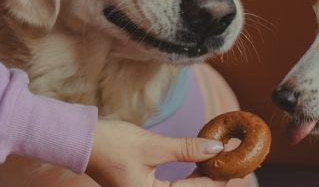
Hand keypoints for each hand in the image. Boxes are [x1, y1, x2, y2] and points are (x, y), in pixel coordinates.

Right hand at [86, 119, 226, 186]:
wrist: (83, 140)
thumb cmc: (113, 144)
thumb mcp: (153, 146)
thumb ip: (187, 149)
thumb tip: (217, 148)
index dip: (217, 177)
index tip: (235, 163)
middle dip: (211, 179)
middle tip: (231, 162)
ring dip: (201, 178)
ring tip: (218, 161)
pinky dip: (188, 177)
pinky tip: (199, 164)